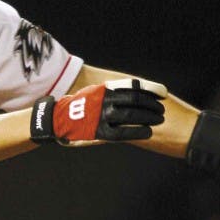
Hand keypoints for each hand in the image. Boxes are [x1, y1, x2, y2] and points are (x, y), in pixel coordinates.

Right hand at [31, 78, 166, 144]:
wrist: (56, 119)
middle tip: (161, 111)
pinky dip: (138, 132)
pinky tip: (147, 133)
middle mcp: (105, 100)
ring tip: (158, 121)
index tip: (163, 93)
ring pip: (132, 116)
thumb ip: (112, 92)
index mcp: (106, 89)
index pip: (134, 86)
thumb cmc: (79, 106)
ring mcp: (102, 116)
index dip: (151, 89)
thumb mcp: (95, 92)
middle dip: (152, 106)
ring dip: (148, 118)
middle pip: (137, 101)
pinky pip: (123, 133)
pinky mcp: (99, 132)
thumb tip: (133, 92)